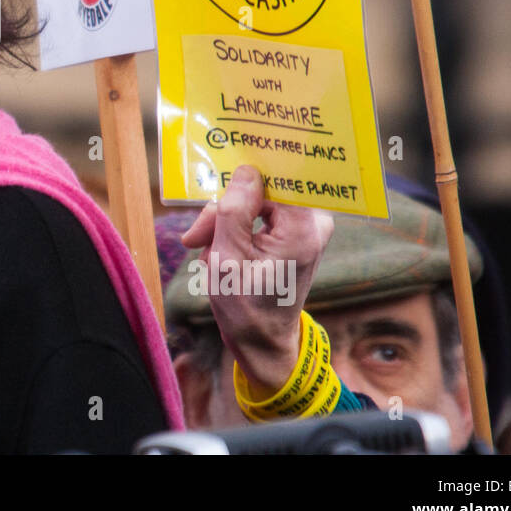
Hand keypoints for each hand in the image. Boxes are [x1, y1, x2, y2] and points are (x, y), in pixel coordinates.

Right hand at [181, 164, 332, 398]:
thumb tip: (246, 170)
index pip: (274, 177)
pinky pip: (260, 215)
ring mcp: (306, 228)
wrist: (261, 341)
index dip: (244, 177)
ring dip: (226, 223)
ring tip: (209, 252)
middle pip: (262, 189)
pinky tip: (221, 252)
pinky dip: (236, 230)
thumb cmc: (245, 306)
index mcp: (303, 228)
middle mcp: (313, 223)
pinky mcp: (295, 234)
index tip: (218, 184)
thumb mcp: (227, 257)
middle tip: (197, 237)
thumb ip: (234, 209)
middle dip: (225, 210)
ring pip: (256, 201)